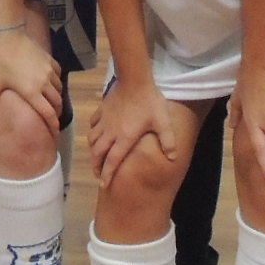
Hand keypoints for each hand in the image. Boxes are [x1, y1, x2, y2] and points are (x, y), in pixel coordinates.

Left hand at [0, 23, 60, 128]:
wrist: (8, 36)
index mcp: (32, 92)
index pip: (48, 114)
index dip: (54, 125)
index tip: (55, 133)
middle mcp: (44, 83)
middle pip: (57, 103)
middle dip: (56, 113)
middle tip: (52, 118)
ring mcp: (49, 71)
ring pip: (60, 90)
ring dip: (57, 98)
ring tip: (51, 103)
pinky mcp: (51, 61)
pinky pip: (59, 75)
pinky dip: (57, 83)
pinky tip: (51, 84)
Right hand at [88, 75, 179, 191]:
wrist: (134, 79)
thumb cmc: (149, 101)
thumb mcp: (162, 122)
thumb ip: (168, 141)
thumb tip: (173, 158)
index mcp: (124, 138)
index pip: (112, 160)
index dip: (107, 174)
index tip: (103, 185)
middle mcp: (110, 132)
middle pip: (98, 153)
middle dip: (96, 165)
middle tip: (98, 174)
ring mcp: (104, 121)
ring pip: (92, 139)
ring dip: (93, 150)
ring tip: (96, 156)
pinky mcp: (101, 110)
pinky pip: (93, 124)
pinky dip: (92, 131)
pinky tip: (96, 132)